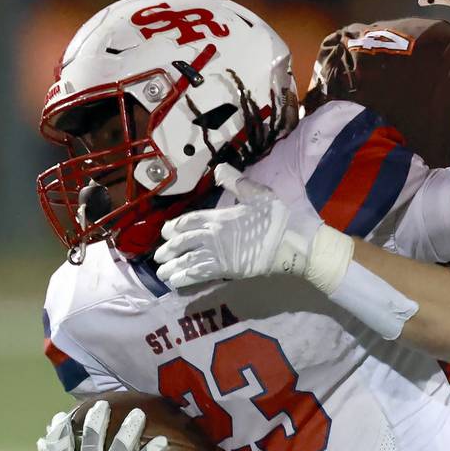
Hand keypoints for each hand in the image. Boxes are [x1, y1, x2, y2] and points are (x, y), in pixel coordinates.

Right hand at [37, 401, 167, 450]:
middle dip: (97, 420)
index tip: (63, 415)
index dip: (60, 430)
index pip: (60, 448)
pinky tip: (162, 442)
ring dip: (129, 429)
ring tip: (138, 413)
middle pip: (92, 442)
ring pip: (119, 449)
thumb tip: (41, 440)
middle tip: (104, 404)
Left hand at [154, 165, 319, 289]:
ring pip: (187, 260)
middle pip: (183, 242)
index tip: (166, 232)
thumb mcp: (258, 194)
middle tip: (159, 257)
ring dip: (173, 267)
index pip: (187, 221)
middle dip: (169, 249)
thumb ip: (236, 182)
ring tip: (163, 274)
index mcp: (218, 217)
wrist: (290, 244)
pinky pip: (199, 274)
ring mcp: (217, 254)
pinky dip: (185, 278)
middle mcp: (212, 235)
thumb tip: (219, 168)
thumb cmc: (276, 218)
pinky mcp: (225, 270)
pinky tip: (177, 282)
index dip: (174, 227)